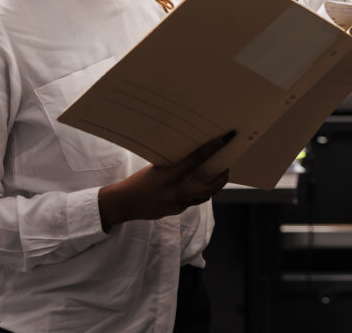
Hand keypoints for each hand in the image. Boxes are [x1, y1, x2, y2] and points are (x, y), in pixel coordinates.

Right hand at [98, 132, 233, 229]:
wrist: (125, 204)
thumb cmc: (138, 181)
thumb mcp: (157, 167)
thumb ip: (175, 165)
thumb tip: (192, 157)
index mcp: (172, 174)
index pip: (198, 158)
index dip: (213, 148)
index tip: (225, 139)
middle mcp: (179, 190)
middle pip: (212, 187)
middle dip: (223, 178)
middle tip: (226, 168)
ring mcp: (179, 203)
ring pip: (204, 196)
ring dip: (211, 187)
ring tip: (213, 176)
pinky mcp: (176, 211)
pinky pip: (192, 202)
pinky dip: (195, 193)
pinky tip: (192, 187)